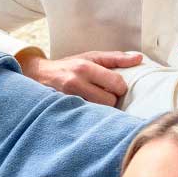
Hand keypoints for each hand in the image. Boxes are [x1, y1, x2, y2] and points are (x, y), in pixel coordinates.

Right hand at [16, 49, 142, 106]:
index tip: (114, 87)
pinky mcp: (62, 111)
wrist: (38, 75)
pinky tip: (87, 111)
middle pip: (109, 101)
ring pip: (99, 113)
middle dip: (110, 100)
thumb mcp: (91, 57)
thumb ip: (116, 58)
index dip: (119, 87)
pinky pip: (86, 119)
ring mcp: (67, 99)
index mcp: (85, 67)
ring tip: (95, 102)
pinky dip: (89, 116)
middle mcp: (75, 83)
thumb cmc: (69, 65)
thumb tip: (139, 58)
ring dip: (100, 109)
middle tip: (103, 95)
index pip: (117, 84)